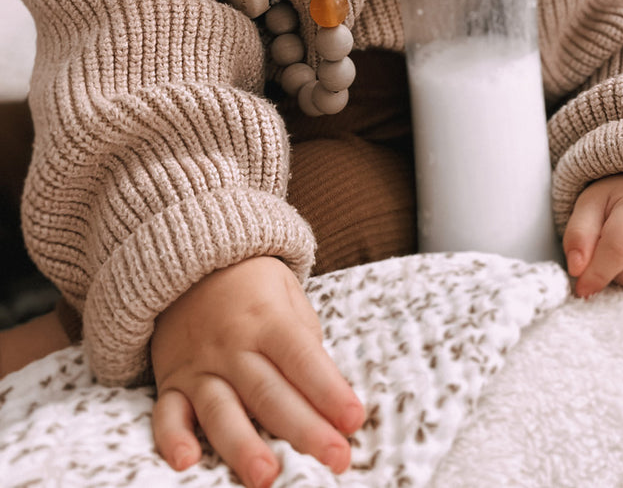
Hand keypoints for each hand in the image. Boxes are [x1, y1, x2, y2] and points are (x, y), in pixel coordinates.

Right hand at [151, 256, 365, 487]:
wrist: (190, 259)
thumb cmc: (251, 284)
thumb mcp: (287, 293)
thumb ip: (304, 340)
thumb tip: (322, 390)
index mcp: (268, 319)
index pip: (303, 359)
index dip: (330, 390)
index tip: (354, 420)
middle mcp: (233, 345)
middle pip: (270, 393)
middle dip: (305, 429)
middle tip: (336, 459)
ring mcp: (199, 365)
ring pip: (221, 410)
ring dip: (243, 446)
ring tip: (267, 477)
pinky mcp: (172, 381)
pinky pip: (167, 413)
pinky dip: (172, 438)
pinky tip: (186, 462)